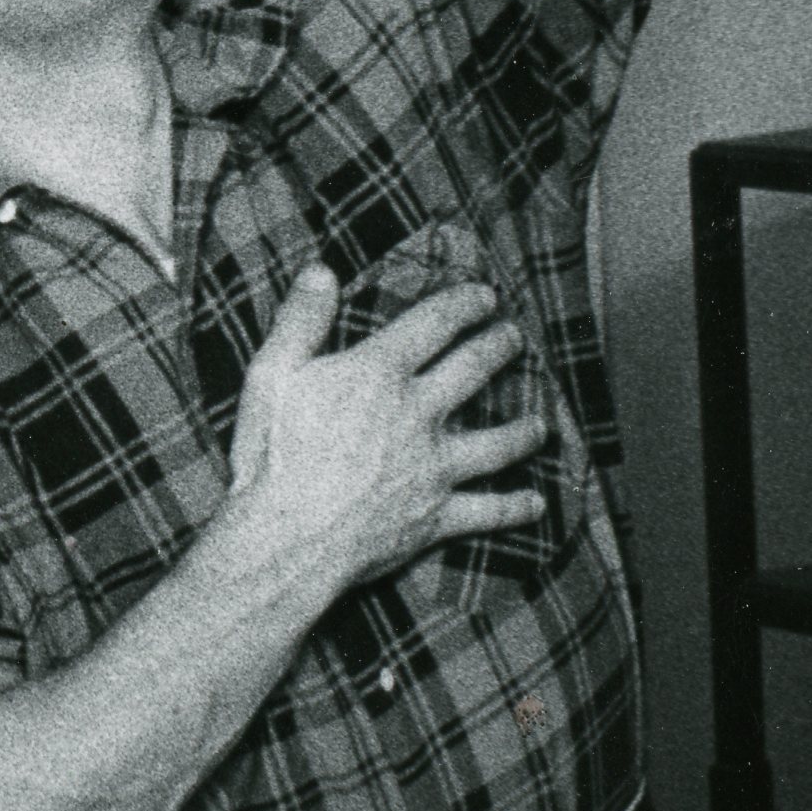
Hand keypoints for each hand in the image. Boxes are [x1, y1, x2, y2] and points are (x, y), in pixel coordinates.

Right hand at [211, 268, 547, 603]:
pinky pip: (488, 511)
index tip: (485, 296)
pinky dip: (515, 507)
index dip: (464, 304)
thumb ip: (300, 321)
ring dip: (523, 429)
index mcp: (379, 374)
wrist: (286, 538)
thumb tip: (320, 271)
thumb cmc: (271, 456)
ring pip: (496, 442)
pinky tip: (537, 502)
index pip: (433, 324)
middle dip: (499, 349)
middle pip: (474, 372)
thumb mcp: (271, 374)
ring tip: (540, 422)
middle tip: (515, 337)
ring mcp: (434, 467)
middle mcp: (418, 414)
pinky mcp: (436, 516)